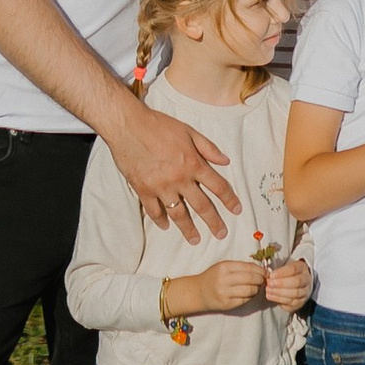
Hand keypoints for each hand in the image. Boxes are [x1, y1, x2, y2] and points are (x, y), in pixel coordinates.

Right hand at [112, 98, 241, 241]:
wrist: (128, 125)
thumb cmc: (158, 125)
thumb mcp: (188, 131)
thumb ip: (208, 148)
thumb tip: (225, 161)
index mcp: (193, 163)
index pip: (218, 186)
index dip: (229, 199)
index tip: (236, 210)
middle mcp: (179, 179)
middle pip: (202, 205)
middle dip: (214, 222)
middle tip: (221, 234)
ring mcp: (161, 187)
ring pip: (179, 214)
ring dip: (188, 229)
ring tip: (195, 239)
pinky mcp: (143, 190)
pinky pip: (154, 211)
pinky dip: (160, 220)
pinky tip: (166, 225)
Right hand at [167, 255, 267, 316]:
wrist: (198, 292)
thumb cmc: (213, 277)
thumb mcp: (223, 266)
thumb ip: (240, 267)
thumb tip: (260, 269)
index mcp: (224, 267)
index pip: (249, 267)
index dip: (260, 270)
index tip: (266, 272)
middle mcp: (224, 280)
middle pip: (251, 279)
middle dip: (261, 279)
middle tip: (264, 280)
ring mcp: (225, 293)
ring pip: (250, 290)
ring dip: (258, 288)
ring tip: (258, 286)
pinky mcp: (227, 304)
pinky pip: (245, 300)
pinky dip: (251, 296)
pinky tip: (250, 293)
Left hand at [263, 254, 314, 306]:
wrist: (299, 285)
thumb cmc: (289, 275)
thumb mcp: (285, 268)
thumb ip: (278, 271)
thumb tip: (268, 276)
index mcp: (302, 268)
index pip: (294, 269)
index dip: (282, 273)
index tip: (271, 275)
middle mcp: (306, 281)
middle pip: (296, 282)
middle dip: (281, 283)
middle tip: (269, 284)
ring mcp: (305, 293)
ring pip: (295, 294)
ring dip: (279, 293)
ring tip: (268, 291)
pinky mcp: (300, 303)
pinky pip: (292, 303)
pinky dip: (280, 300)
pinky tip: (271, 297)